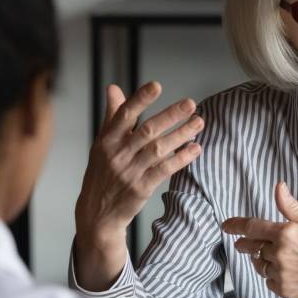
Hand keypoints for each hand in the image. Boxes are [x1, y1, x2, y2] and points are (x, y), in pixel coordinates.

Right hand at [73, 82, 202, 288]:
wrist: (97, 212)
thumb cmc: (103, 172)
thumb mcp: (102, 143)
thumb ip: (112, 115)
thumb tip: (114, 87)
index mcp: (107, 140)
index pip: (124, 115)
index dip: (140, 99)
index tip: (157, 85)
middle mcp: (117, 154)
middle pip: (147, 130)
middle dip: (170, 115)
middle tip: (191, 103)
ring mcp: (129, 171)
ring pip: (159, 149)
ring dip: (181, 134)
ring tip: (199, 123)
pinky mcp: (141, 187)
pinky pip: (164, 169)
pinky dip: (181, 158)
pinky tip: (195, 148)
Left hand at [223, 182, 297, 297]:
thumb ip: (291, 206)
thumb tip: (278, 187)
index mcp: (286, 233)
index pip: (252, 227)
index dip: (236, 225)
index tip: (226, 225)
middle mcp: (279, 254)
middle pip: (252, 247)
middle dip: (245, 244)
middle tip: (242, 243)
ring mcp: (281, 274)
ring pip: (261, 265)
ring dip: (262, 260)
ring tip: (275, 257)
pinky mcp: (285, 290)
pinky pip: (270, 281)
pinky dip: (274, 275)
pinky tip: (288, 271)